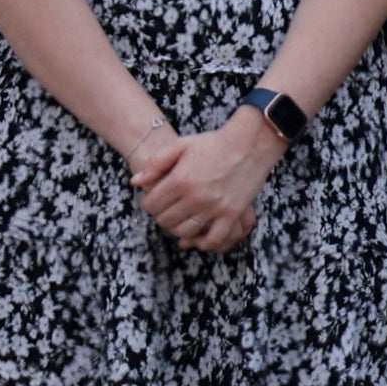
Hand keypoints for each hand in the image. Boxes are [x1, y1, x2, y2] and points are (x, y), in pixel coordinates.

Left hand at [131, 116, 277, 251]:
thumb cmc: (215, 142)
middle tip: (169, 209)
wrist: (251, 143)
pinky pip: (215, 238)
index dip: (149, 204)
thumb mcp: (180, 145)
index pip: (151, 205)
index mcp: (179, 180)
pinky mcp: (232, 213)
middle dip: (162, 216)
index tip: (155, 200)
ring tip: (183, 219)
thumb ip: (156, 164)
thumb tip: (135, 182)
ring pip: (186, 231)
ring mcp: (214, 207)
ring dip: (180, 229)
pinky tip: (201, 236)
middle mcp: (195, 197)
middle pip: (166, 220)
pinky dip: (204, 242)